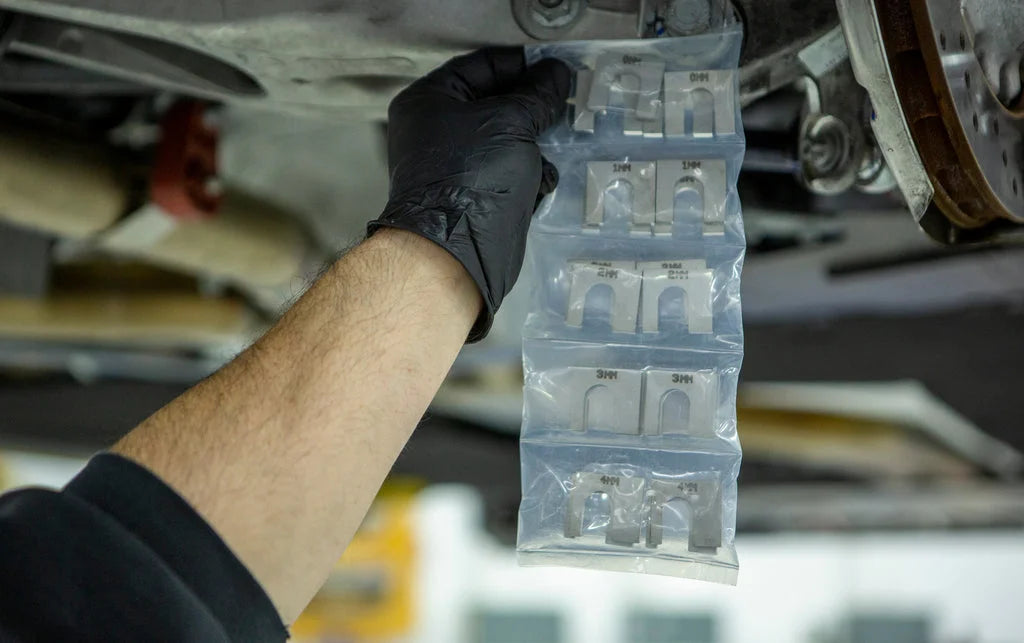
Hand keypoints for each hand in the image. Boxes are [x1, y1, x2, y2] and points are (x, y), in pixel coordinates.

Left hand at [368, 47, 570, 340]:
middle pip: (496, 103)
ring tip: (554, 144)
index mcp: (429, 101)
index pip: (481, 65)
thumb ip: (536, 94)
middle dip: (532, 108)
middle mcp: (436, 131)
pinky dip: (529, 175)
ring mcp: (456, 165)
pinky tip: (540, 181)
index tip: (556, 68)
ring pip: (507, 139)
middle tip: (565, 103)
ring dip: (534, 144)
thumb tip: (557, 73)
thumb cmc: (471, 178)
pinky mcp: (476, 195)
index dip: (522, 64)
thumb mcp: (510, 122)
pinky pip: (509, 172)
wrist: (457, 252)